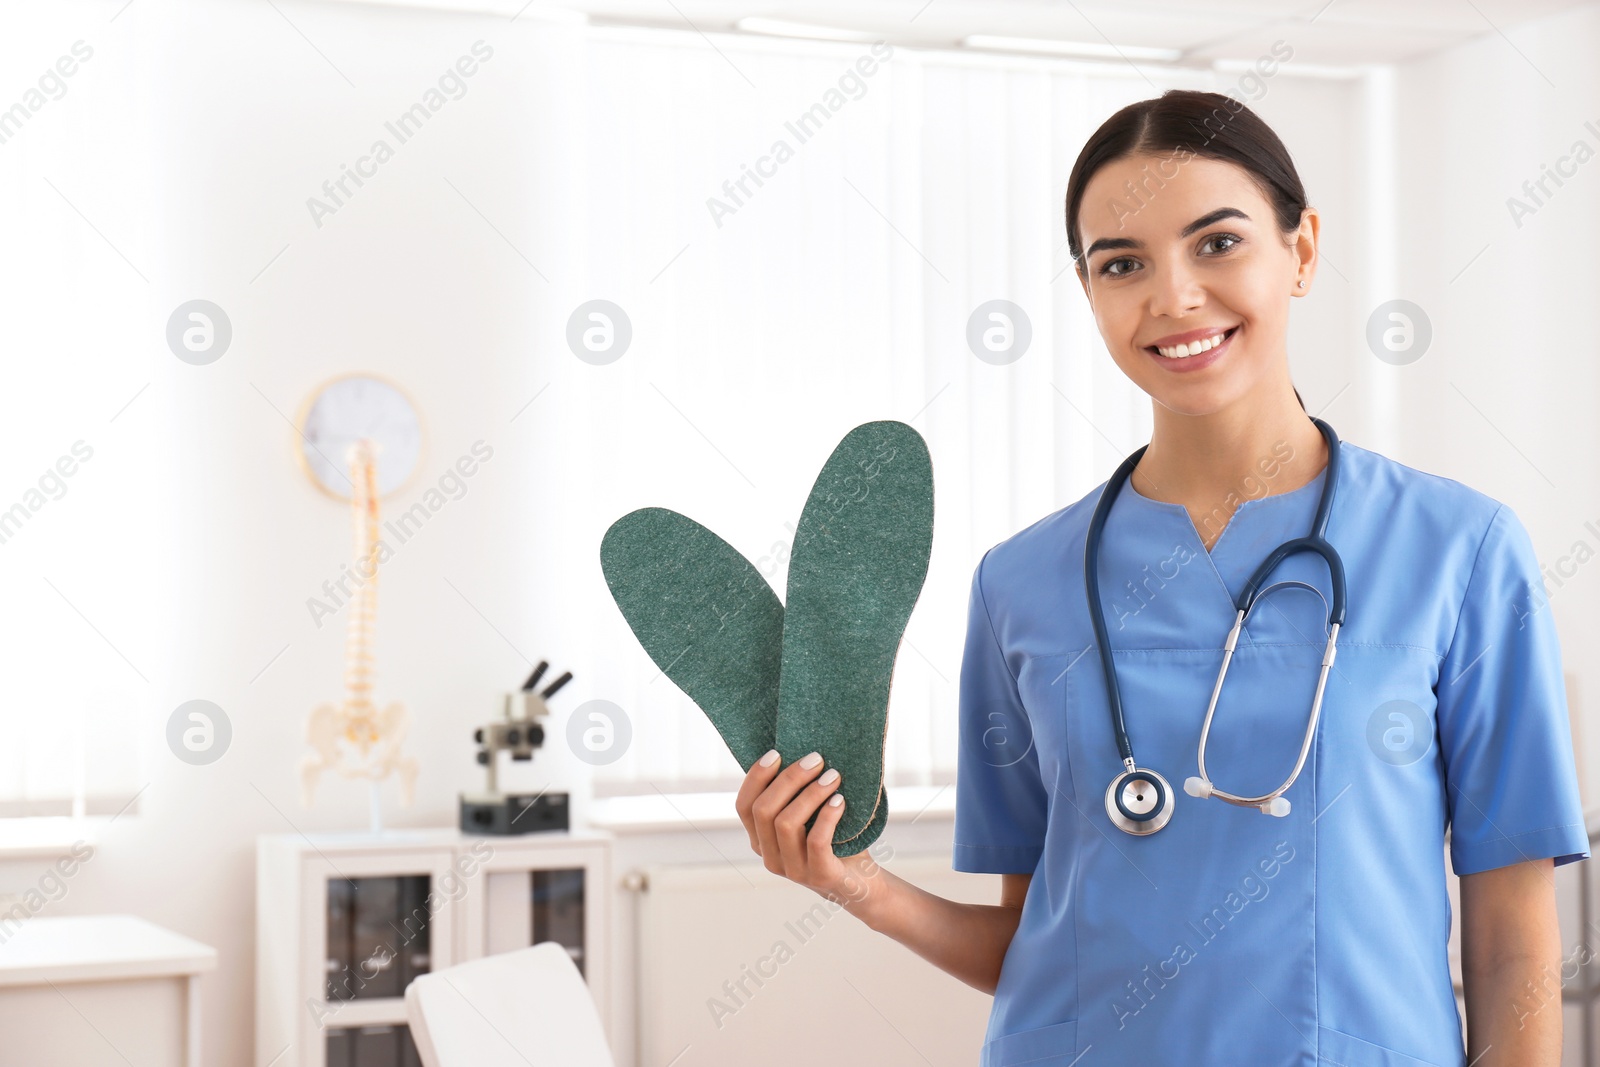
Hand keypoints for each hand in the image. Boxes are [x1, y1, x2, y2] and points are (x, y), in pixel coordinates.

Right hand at [736, 749, 878, 901]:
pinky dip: (827, 816)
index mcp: (761, 840)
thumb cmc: (834, 841)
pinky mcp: (819, 876)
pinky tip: (839, 800)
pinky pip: (816, 841)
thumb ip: (793, 797)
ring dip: (810, 793)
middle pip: (764, 810)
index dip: (756, 777)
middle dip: (789, 778)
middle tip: (816, 759)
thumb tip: (798, 754)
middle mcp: (770, 857)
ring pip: (787, 823)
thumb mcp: (807, 819)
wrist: (861, 882)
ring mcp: (793, 870)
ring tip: (833, 776)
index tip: (777, 753)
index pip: (743, 806)